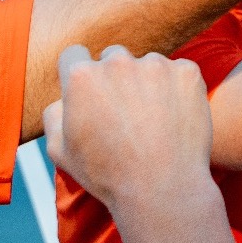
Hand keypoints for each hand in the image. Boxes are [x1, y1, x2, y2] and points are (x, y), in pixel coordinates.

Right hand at [44, 45, 214, 209]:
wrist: (161, 187)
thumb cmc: (106, 173)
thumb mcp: (59, 150)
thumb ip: (54, 114)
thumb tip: (63, 96)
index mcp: (81, 77)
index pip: (74, 55)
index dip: (78, 75)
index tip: (88, 92)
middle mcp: (118, 62)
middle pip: (112, 57)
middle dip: (114, 78)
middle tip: (123, 112)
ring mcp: (156, 64)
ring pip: (147, 65)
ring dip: (147, 83)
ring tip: (151, 120)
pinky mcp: (187, 72)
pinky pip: (177, 72)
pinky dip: (175, 88)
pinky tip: (173, 117)